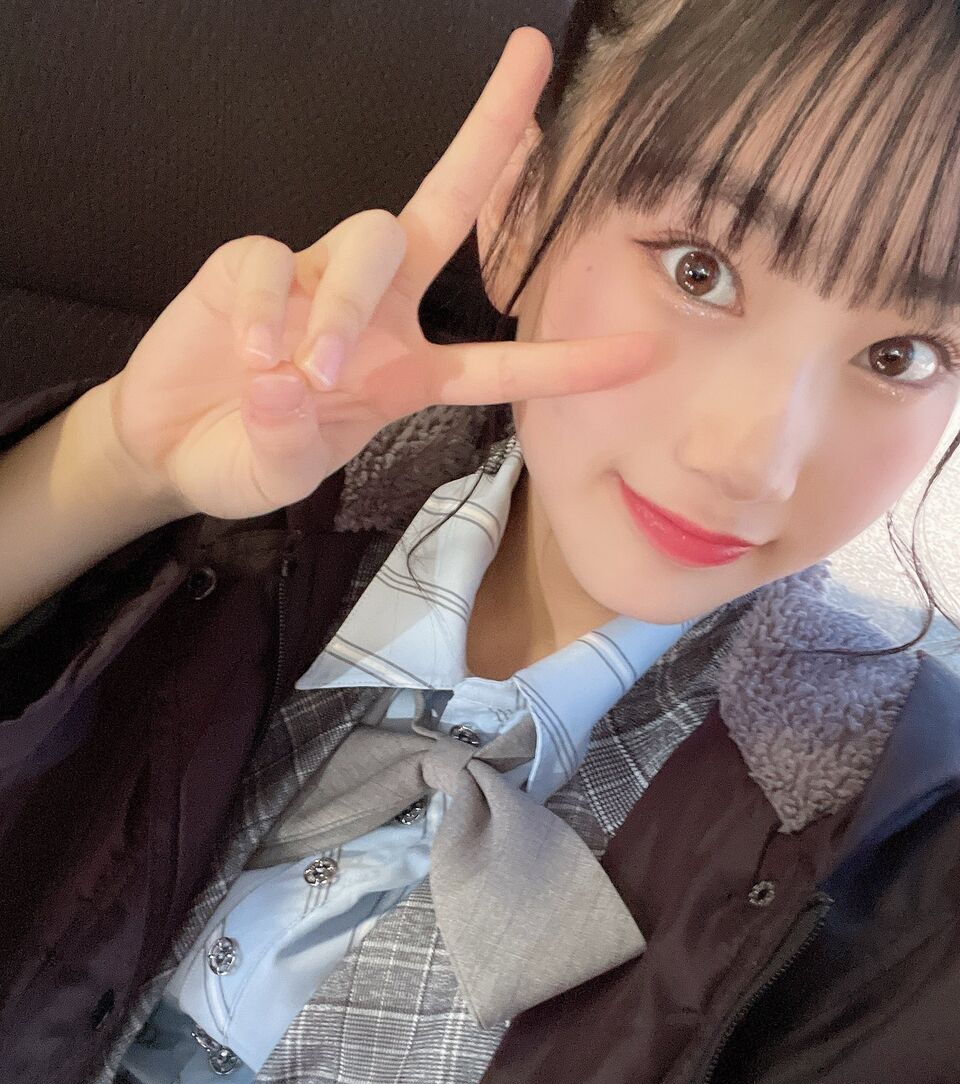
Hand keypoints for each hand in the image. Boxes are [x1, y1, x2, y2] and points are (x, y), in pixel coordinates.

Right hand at [108, 26, 663, 520]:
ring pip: (371, 237)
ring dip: (350, 304)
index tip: (646, 351)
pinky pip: (274, 261)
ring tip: (309, 375)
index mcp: (409, 371)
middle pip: (443, 206)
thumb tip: (292, 382)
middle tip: (533, 58)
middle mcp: (378, 310)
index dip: (569, 359)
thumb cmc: (248, 455)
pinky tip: (253, 357)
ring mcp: (316, 278)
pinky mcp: (251, 266)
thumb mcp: (283, 471)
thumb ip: (295, 441)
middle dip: (490, 135)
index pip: (502, 362)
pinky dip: (271, 308)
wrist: (172, 445)